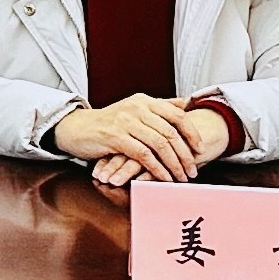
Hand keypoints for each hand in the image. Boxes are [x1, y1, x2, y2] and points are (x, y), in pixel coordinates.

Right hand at [51, 95, 204, 186]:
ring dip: (174, 164)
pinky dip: (157, 169)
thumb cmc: (108, 122)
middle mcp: (137, 108)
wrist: (77, 128)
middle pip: (171, 132)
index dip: (192, 132)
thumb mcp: (134, 109)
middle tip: (193, 169)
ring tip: (181, 177)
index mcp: (145, 101)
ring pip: (159, 145)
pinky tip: (163, 178)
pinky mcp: (116, 137)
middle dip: (185, 154)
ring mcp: (127, 122)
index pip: (177, 114)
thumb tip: (185, 104)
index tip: (200, 149)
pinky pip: (144, 155)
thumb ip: (159, 106)